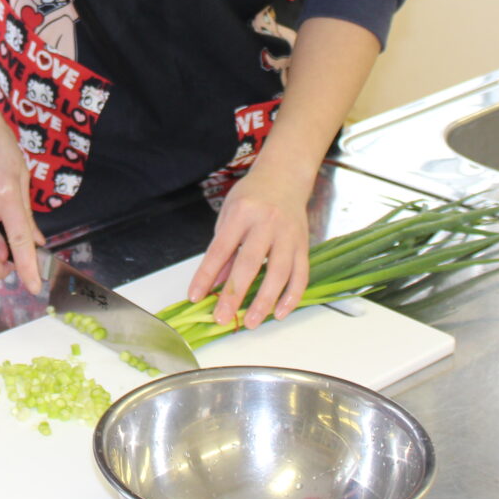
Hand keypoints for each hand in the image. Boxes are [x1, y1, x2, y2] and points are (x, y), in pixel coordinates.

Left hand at [186, 161, 314, 329]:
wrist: (285, 176)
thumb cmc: (252, 197)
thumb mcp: (229, 214)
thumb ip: (223, 249)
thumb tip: (212, 284)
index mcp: (241, 213)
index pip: (220, 249)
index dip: (206, 275)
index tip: (195, 297)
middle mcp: (266, 223)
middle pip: (250, 264)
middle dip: (234, 295)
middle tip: (222, 318)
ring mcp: (288, 234)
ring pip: (278, 273)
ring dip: (264, 301)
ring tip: (250, 322)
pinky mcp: (304, 245)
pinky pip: (300, 275)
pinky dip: (291, 297)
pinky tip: (279, 313)